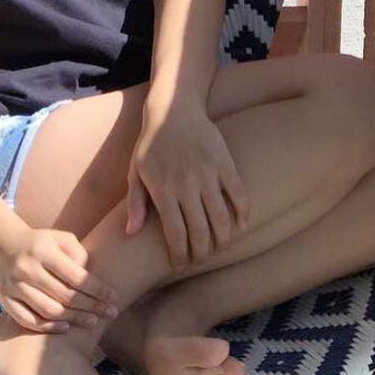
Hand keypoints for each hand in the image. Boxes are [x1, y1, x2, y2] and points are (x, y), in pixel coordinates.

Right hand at [0, 214, 119, 333]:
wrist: (2, 245)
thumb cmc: (40, 243)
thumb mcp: (59, 238)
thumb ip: (78, 254)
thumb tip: (91, 278)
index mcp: (42, 250)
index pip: (75, 276)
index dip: (97, 290)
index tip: (113, 298)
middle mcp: (26, 268)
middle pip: (64, 296)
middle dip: (91, 307)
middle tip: (110, 314)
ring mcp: (13, 285)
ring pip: (48, 310)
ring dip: (74, 319)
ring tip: (93, 321)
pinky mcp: (4, 300)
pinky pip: (28, 320)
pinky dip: (48, 327)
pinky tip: (65, 326)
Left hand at [125, 100, 249, 269]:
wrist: (173, 109)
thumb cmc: (151, 143)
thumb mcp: (135, 170)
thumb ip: (135, 202)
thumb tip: (131, 232)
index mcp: (163, 190)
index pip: (175, 235)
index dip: (179, 256)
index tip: (180, 265)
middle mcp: (187, 186)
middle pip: (200, 233)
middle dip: (201, 253)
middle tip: (200, 258)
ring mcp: (208, 174)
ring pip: (222, 219)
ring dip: (223, 240)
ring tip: (219, 246)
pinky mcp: (225, 164)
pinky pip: (239, 195)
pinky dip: (243, 215)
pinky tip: (240, 226)